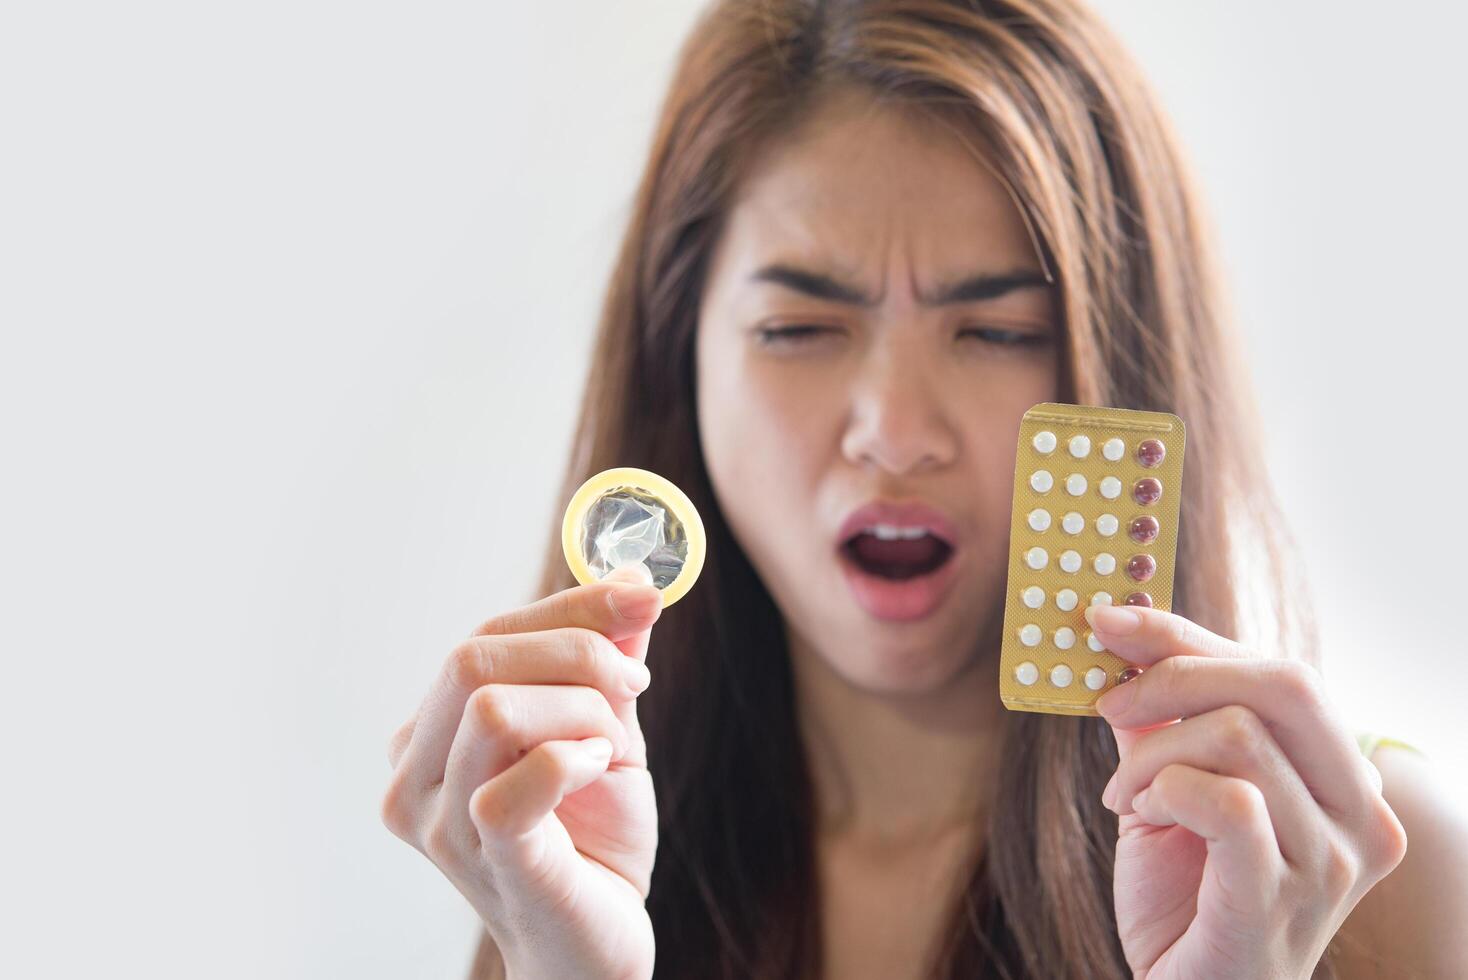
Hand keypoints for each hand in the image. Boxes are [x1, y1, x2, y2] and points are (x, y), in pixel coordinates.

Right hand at [381, 565, 662, 979]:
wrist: (596, 946)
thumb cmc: (592, 842)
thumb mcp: (603, 731)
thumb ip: (605, 662)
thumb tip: (633, 580)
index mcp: (431, 733)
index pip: (485, 634)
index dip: (568, 606)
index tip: (640, 596)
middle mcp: (414, 775)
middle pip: (472, 656)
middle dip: (575, 650)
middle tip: (634, 684)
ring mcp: (441, 824)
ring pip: (492, 707)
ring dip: (580, 710)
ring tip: (611, 747)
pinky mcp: (487, 861)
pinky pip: (512, 785)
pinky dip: (571, 758)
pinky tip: (598, 770)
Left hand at [1086, 603, 1408, 979]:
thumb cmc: (1185, 893)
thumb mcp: (1170, 783)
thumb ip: (1157, 714)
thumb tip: (1116, 628)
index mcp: (1343, 774)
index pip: (1279, 670)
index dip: (1186, 635)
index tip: (1109, 618)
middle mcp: (1362, 813)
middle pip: (1285, 684)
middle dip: (1178, 674)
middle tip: (1109, 701)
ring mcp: (1333, 862)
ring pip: (1241, 737)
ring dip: (1154, 754)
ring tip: (1126, 794)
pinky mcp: (1281, 901)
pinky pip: (1229, 803)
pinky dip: (1168, 791)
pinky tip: (1145, 816)